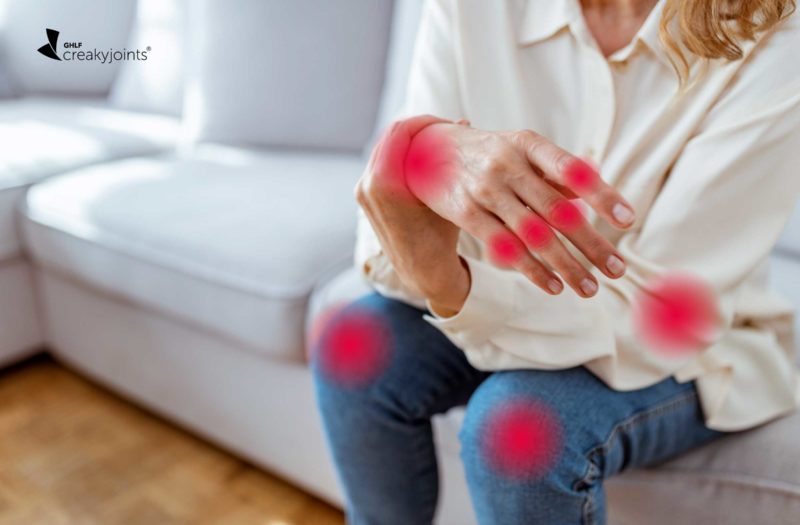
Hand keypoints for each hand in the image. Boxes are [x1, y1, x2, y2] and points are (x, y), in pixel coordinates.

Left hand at [356, 116, 469, 314]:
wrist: (423, 271)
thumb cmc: (440, 237)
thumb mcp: (450, 197)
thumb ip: (450, 159)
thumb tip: (463, 123)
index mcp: (383, 183)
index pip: (399, 131)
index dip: (424, 122)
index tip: (447, 124)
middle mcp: (366, 184)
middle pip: (390, 138)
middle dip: (418, 130)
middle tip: (444, 130)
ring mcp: (362, 191)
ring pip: (385, 149)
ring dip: (410, 142)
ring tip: (436, 143)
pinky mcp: (364, 196)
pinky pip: (381, 164)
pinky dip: (401, 157)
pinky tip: (423, 159)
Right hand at [405, 123, 635, 297]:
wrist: (425, 151)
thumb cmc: (488, 153)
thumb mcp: (521, 150)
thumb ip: (556, 171)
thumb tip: (593, 193)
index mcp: (529, 144)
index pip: (572, 170)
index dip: (602, 195)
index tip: (628, 220)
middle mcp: (508, 164)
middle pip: (558, 211)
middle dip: (591, 243)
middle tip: (616, 269)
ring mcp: (484, 189)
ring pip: (534, 235)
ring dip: (566, 265)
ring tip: (589, 288)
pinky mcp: (465, 212)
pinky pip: (504, 247)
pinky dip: (532, 269)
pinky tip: (553, 286)